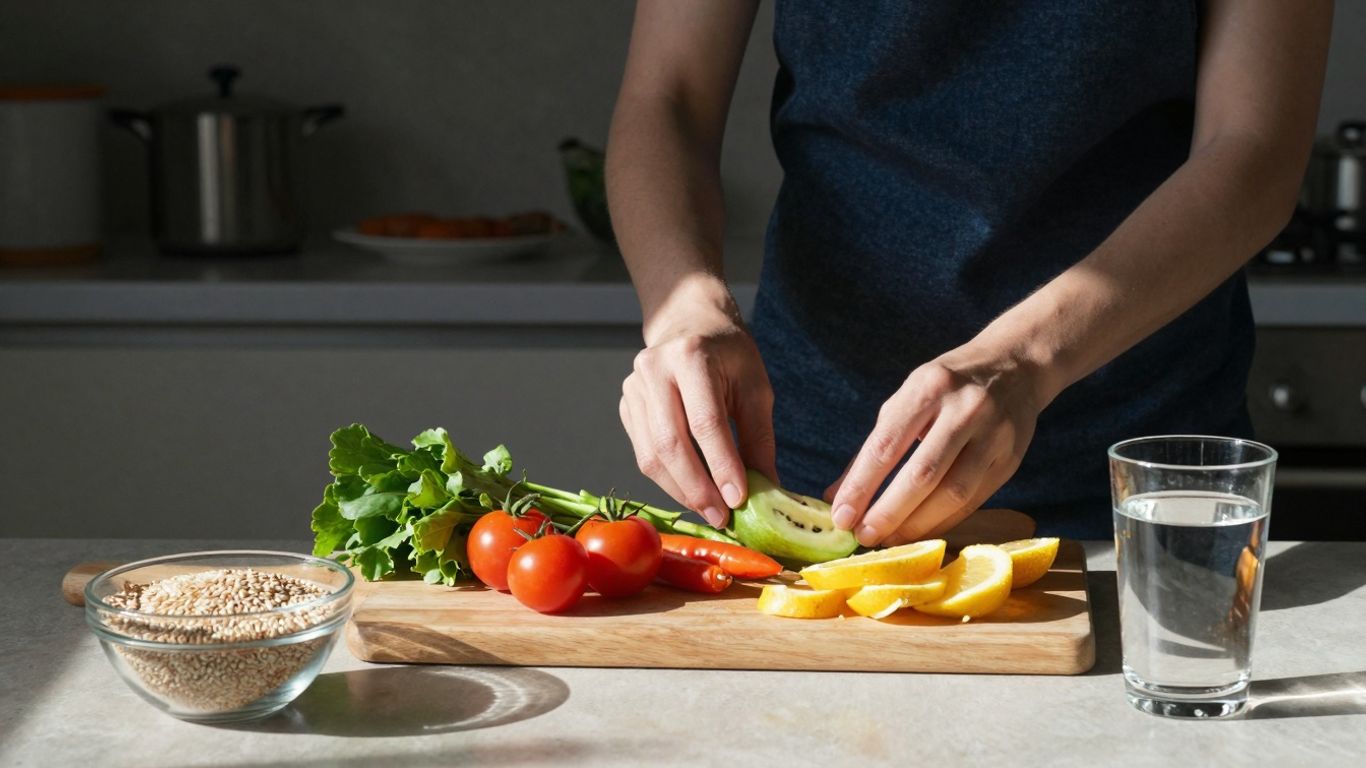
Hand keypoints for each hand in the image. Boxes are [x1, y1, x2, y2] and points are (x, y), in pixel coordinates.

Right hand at [619, 284, 776, 527]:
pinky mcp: (626, 406)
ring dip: (680, 491)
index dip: (722, 465)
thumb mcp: (755, 386)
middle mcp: (654, 370)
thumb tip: (767, 489)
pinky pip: (643, 453)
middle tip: (721, 517)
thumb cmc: (728, 354)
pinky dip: (668, 479)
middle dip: (697, 488)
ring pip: (651, 455)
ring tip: (709, 511)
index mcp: (691, 356)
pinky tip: (691, 491)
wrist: (688, 322)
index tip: (739, 499)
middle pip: (670, 443)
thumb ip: (759, 437)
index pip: (705, 422)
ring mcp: (633, 388)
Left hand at [826, 345, 1050, 546]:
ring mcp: (994, 435)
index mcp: (928, 388)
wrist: (1015, 366)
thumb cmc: (946, 387)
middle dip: (887, 513)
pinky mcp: (1011, 460)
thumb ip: (873, 447)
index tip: (841, 517)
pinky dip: (942, 522)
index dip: (861, 486)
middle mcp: (964, 409)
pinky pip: (973, 501)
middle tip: (863, 537)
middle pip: (921, 475)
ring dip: (916, 525)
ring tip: (889, 540)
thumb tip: (834, 497)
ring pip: (952, 494)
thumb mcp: (907, 400)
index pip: (887, 445)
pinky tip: (919, 532)